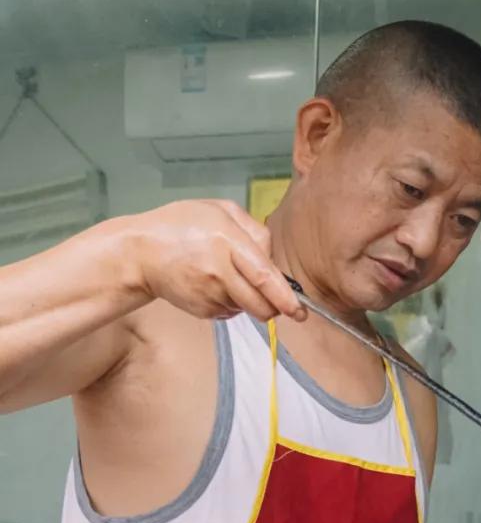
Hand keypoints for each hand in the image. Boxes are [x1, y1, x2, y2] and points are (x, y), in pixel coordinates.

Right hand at [129, 200, 304, 323]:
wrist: (140, 252)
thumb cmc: (182, 225)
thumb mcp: (218, 209)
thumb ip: (252, 228)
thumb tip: (272, 257)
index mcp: (226, 240)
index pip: (263, 275)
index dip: (284, 297)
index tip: (298, 311)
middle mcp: (219, 270)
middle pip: (260, 304)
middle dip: (274, 307)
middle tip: (277, 302)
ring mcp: (209, 294)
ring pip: (247, 309)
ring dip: (248, 299)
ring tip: (227, 276)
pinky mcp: (202, 311)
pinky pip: (230, 313)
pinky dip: (230, 303)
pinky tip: (213, 284)